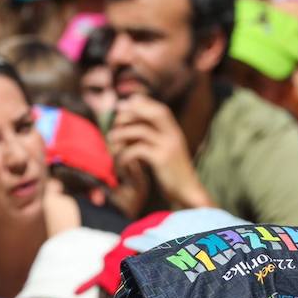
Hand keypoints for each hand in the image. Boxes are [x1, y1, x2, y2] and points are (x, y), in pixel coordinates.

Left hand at [108, 95, 212, 209]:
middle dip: (131, 114)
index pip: (160, 109)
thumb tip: (133, 127)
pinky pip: (138, 149)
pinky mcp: (162, 160)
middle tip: (115, 124)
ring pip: (141, 130)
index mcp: (175, 131)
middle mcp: (174, 135)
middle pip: (153, 113)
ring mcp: (168, 146)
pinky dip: (125, 154)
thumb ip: (156, 138)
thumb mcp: (167, 151)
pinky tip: (120, 162)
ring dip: (122, 133)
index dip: (142, 104)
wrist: (187, 193)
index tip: (124, 108)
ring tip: (111, 139)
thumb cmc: (172, 174)